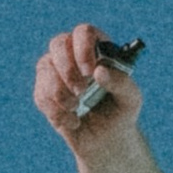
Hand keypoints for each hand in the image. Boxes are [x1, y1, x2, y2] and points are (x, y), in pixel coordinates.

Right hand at [34, 22, 143, 148]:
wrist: (106, 140)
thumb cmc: (121, 112)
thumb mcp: (131, 98)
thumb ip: (122, 82)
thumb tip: (99, 72)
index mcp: (97, 49)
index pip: (84, 32)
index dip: (83, 48)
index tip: (90, 72)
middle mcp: (73, 55)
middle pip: (58, 43)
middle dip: (67, 69)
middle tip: (81, 91)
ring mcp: (55, 72)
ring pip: (45, 68)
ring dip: (61, 93)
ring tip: (77, 109)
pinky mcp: (44, 92)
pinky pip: (41, 95)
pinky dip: (57, 111)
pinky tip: (73, 121)